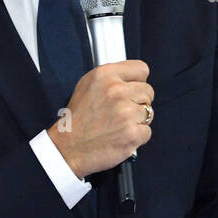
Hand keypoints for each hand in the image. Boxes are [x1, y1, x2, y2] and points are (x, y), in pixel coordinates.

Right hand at [46, 60, 153, 179]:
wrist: (68, 148)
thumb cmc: (77, 120)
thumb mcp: (86, 86)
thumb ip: (111, 78)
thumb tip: (131, 78)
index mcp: (104, 75)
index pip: (141, 69)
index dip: (137, 81)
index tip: (133, 89)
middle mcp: (116, 91)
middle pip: (148, 91)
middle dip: (138, 102)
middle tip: (121, 111)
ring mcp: (126, 113)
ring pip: (149, 112)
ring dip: (137, 120)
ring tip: (118, 125)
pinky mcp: (132, 133)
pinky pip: (147, 131)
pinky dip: (137, 137)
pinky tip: (121, 136)